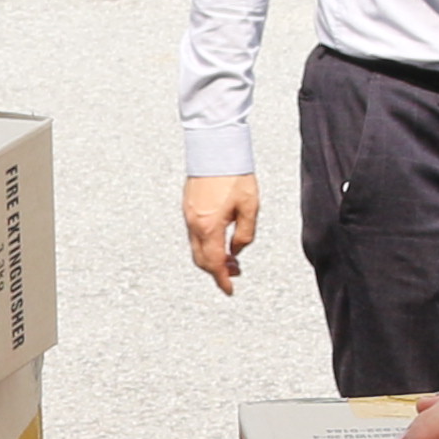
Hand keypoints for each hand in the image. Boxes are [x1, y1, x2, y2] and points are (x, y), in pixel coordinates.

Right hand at [184, 172, 261, 293]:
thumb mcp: (250, 207)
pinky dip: (206, 244)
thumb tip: (237, 252)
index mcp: (210, 227)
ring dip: (212, 257)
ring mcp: (188, 216)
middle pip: (201, 260)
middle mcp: (195, 224)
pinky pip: (194, 235)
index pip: (214, 264)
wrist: (215, 149)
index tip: (229, 290)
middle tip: (234, 272)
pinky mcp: (188, 207)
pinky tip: (220, 239)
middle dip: (217, 271)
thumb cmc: (234, 174)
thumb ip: (245, 235)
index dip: (222, 280)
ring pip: (196, 248)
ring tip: (230, 256)